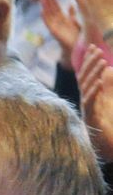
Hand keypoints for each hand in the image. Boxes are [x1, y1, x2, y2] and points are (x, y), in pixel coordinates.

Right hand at [39, 0, 79, 64]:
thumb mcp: (75, 22)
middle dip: (48, 0)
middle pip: (51, 9)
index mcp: (62, 19)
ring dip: (44, 6)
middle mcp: (57, 22)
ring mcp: (55, 26)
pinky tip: (42, 11)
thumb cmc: (75, 36)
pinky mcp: (54, 32)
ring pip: (48, 14)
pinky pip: (48, 24)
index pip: (56, 7)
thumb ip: (71, 14)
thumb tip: (70, 4)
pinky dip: (45, 18)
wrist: (76, 46)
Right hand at [77, 44, 112, 159]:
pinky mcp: (91, 118)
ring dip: (94, 74)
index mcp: (89, 96)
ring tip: (102, 63)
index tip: (95, 47)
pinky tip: (99, 82)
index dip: (90, 61)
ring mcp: (87, 109)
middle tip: (98, 50)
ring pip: (87, 88)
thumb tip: (109, 70)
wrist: (106, 146)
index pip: (87, 74)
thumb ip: (109, 86)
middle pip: (85, 78)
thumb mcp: (109, 100)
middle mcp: (85, 101)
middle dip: (91, 64)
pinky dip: (94, 91)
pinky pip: (91, 102)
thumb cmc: (108, 124)